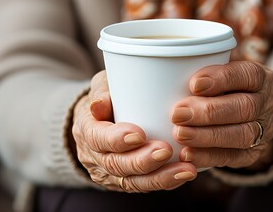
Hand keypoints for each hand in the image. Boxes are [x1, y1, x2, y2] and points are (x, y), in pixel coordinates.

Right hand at [70, 71, 196, 191]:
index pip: (97, 139)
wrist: (103, 119)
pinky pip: (145, 186)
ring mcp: (109, 173)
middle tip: (166, 150)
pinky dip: (166, 181)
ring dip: (160, 178)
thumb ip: (102, 91)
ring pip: (133, 182)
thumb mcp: (102, 85)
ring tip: (186, 170)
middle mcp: (94, 156)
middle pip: (116, 164)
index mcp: (86, 130)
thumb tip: (99, 105)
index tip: (140, 134)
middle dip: (143, 161)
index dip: (117, 139)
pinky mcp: (126, 182)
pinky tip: (185, 174)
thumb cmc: (109, 95)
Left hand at [171, 61, 272, 170]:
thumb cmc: (224, 87)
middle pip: (244, 107)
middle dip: (209, 111)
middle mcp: (267, 103)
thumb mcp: (220, 70)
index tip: (193, 84)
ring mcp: (264, 130)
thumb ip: (201, 67)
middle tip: (177, 114)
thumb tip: (165, 68)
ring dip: (207, 136)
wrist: (250, 115)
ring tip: (179, 134)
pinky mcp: (253, 153)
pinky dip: (208, 156)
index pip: (247, 75)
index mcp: (260, 77)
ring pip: (241, 135)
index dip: (222, 79)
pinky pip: (233, 157)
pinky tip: (187, 154)